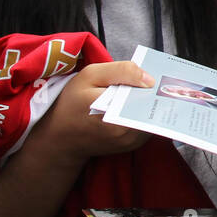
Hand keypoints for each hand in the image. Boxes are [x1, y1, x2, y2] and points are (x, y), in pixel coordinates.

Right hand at [29, 61, 153, 163]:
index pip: (147, 97)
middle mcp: (127, 133)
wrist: (59, 137)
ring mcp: (131, 142)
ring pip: (152, 117)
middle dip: (153, 93)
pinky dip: (144, 113)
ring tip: (142, 89)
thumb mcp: (90, 76)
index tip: (157, 72)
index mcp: (116, 114)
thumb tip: (150, 79)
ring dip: (149, 103)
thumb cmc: (71, 103)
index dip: (154, 83)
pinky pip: (147, 125)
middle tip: (152, 79)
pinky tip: (134, 102)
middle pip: (153, 107)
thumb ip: (121, 71)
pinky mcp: (132, 146)